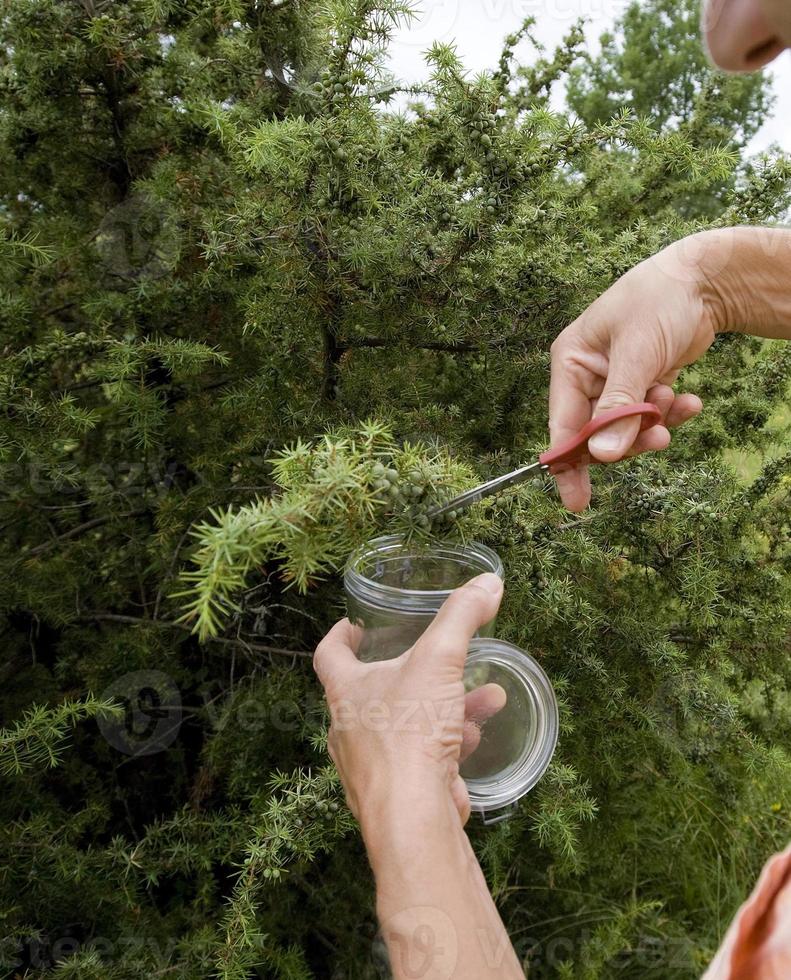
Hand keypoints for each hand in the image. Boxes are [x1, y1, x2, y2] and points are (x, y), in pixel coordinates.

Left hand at [313, 572, 504, 830]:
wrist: (413, 816)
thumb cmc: (408, 735)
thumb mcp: (438, 661)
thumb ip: (461, 617)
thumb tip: (489, 582)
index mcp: (345, 692)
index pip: (329, 655)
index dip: (339, 637)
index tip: (351, 625)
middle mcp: (351, 728)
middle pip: (376, 690)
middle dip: (416, 674)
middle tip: (438, 661)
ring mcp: (373, 765)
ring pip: (408, 725)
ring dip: (445, 709)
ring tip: (484, 698)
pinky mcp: (398, 792)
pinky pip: (422, 759)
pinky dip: (448, 744)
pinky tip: (475, 737)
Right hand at [549, 236, 719, 510]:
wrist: (705, 280)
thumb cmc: (659, 301)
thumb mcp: (636, 354)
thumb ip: (619, 408)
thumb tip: (604, 456)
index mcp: (571, 363)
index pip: (563, 424)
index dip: (569, 463)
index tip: (577, 500)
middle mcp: (588, 376)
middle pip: (596, 433)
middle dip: (626, 440)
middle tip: (655, 440)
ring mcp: (615, 383)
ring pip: (625, 429)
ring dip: (652, 425)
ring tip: (675, 404)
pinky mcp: (642, 386)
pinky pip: (649, 417)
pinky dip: (669, 415)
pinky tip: (689, 401)